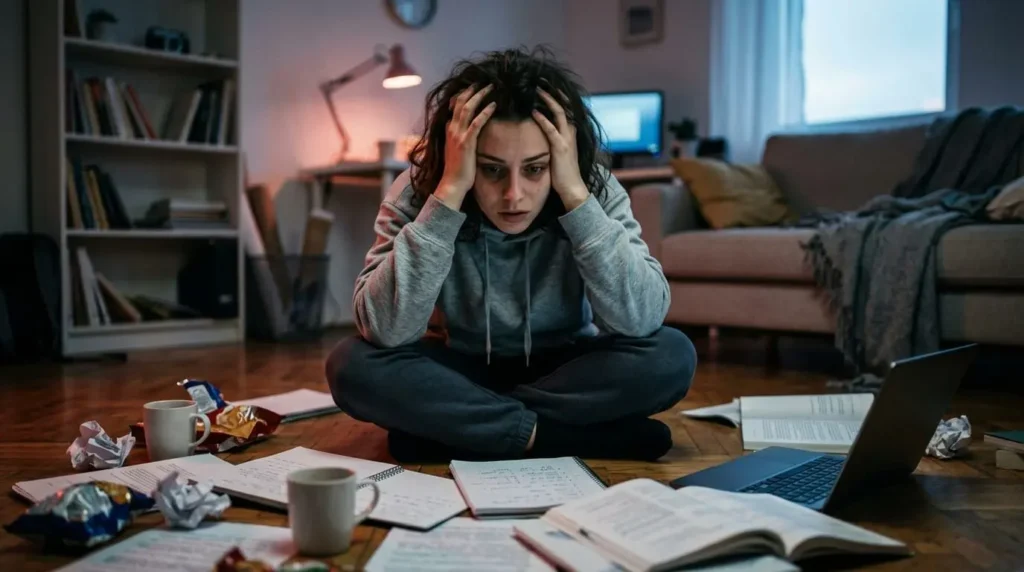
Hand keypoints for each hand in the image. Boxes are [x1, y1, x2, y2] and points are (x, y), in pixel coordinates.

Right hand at [435, 84, 495, 209]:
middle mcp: (451, 129)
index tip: (474, 86)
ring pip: (467, 108)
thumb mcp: (456, 149)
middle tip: (484, 81)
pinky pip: (477, 123)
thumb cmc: (457, 169)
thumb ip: (459, 137)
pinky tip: (494, 105)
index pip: (454, 105)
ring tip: (490, 87)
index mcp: (449, 129)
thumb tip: (467, 131)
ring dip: (479, 95)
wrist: (452, 183)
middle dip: (472, 89)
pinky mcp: (466, 142)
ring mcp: (458, 135)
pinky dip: (485, 112)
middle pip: (460, 102)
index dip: (464, 94)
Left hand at [533, 88, 588, 210]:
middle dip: (551, 91)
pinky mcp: (560, 147)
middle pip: (563, 104)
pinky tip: (533, 112)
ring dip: (547, 99)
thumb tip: (541, 128)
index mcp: (570, 130)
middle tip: (539, 79)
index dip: (555, 94)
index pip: (564, 106)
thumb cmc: (563, 171)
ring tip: (536, 89)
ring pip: (559, 112)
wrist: (572, 187)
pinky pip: (551, 130)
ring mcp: (566, 138)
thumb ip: (553, 138)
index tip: (543, 83)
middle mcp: (570, 131)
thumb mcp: (559, 150)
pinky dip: (542, 120)